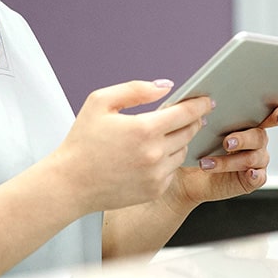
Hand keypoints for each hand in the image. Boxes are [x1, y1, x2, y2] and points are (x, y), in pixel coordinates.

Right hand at [54, 79, 211, 212]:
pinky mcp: (155, 190)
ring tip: (162, 135)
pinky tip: (152, 156)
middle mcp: (154, 154)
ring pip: (183, 151)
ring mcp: (156, 175)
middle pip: (189, 131)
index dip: (200, 104)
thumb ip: (136, 89)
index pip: (187, 113)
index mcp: (144, 129)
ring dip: (179, 140)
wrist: (69, 184)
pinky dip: (168, 161)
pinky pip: (173, 170)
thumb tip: (166, 86)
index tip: (207, 100)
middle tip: (185, 115)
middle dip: (191, 121)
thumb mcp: (100, 102)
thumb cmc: (82, 142)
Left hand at [169, 103, 277, 207]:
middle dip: (245, 138)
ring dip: (230, 160)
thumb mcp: (190, 122)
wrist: (182, 176)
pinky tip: (238, 173)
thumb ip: (196, 106)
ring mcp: (256, 160)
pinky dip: (251, 175)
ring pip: (254, 157)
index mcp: (248, 121)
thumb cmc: (190, 145)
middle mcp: (256, 139)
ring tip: (207, 163)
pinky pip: (258, 176)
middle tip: (227, 142)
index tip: (276, 115)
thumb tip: (197, 95)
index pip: (273, 112)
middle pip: (261, 136)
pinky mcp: (251, 179)